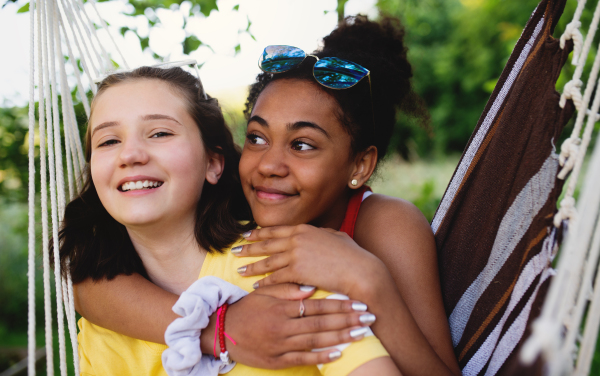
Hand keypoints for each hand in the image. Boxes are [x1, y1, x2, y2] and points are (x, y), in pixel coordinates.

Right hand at [216, 283, 376, 368]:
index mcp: (281, 307)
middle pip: (321, 323)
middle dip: (348, 320)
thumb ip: (287, 289)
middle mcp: (283, 326)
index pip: (316, 305)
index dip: (339, 305)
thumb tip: (311, 287)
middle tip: (369, 317)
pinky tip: (338, 353)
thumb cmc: (246, 310)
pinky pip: (303, 359)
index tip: (359, 303)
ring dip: (341, 337)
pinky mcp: (277, 360)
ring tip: (362, 334)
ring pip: (316, 341)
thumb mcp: (263, 294)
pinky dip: (321, 357)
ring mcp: (280, 345)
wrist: (221, 332)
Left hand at [234, 224, 387, 298]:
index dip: (260, 233)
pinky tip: (256, 287)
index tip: (248, 235)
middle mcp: (297, 239)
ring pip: (268, 261)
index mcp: (305, 229)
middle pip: (267, 244)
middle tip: (235, 250)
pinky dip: (265, 283)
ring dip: (252, 266)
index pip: (276, 230)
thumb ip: (322, 234)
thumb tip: (320, 233)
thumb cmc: (353, 256)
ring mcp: (296, 254)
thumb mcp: (336, 237)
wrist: (360, 271)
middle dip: (249, 247)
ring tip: (240, 270)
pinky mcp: (297, 271)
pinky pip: (276, 278)